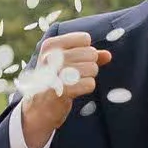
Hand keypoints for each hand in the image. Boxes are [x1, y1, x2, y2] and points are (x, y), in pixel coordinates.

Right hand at [18, 32, 107, 147]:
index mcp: (51, 45)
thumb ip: (89, 56)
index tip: (74, 61)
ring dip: (89, 77)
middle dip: (90, 66)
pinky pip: (90, 83)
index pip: (84, 38)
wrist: (39, 108)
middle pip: (91, 53)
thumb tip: (108, 55)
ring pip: (92, 68)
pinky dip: (87, 87)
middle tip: (75, 75)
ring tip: (75, 82)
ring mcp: (55, 73)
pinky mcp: (62, 90)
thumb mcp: (67, 62)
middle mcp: (51, 56)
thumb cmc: (56, 80)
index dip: (86, 51)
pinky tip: (76, 91)